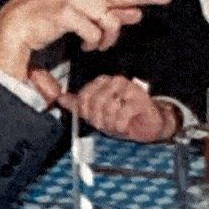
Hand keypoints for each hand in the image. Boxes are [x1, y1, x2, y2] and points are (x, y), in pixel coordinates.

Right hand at [0, 0, 171, 82]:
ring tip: (99, 44)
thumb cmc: (47, 15)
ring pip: (110, 19)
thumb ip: (111, 11)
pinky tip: (86, 45)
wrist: (18, 22)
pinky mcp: (67, 13)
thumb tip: (136, 12)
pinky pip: (93, 32)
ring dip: (108, 37)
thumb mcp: (84, 11)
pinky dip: (93, 42)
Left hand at [58, 75, 178, 141]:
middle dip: (97, 118)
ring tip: (115, 126)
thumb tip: (60, 98)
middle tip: (105, 125)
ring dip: (109, 123)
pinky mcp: (141, 100)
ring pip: (108, 107)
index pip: (84, 94)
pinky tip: (124, 126)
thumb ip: (79, 104)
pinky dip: (120, 124)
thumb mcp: (96, 112)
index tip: (91, 119)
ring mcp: (130, 89)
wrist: (148, 125)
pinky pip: (122, 113)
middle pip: (95, 101)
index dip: (84, 110)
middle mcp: (116, 82)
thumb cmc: (122, 117)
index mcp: (103, 82)